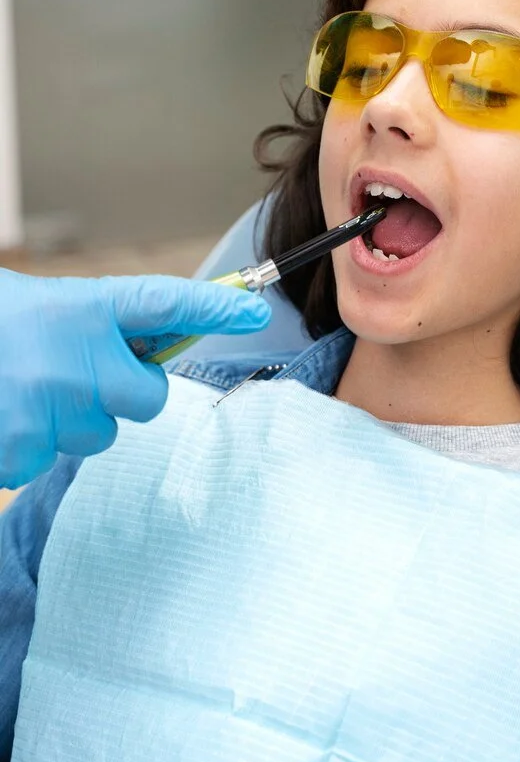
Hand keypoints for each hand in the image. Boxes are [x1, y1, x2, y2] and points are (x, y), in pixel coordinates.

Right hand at [0, 269, 270, 488]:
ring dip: (66, 421)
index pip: (166, 301)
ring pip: (94, 435)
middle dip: (122, 393)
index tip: (253, 308)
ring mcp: (50, 406)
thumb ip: (95, 329)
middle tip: (74, 375)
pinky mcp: (21, 449)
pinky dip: (23, 446)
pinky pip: (45, 460)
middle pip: (148, 399)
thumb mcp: (42, 309)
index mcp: (84, 306)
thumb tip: (141, 354)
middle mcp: (77, 355)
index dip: (214, 305)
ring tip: (16, 389)